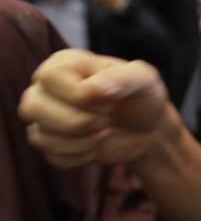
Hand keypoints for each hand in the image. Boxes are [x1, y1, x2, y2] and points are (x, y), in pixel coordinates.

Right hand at [19, 48, 170, 168]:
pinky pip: (52, 156)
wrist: (147, 128)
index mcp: (64, 64)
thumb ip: (124, 77)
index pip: (50, 78)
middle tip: (106, 121)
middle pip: (33, 107)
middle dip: (77, 121)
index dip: (79, 95)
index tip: (109, 101)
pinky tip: (98, 145)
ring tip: (105, 132)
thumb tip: (97, 88)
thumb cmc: (141, 97)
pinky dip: (81, 156)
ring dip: (80, 141)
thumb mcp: (144, 80)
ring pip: (39, 136)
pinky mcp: (50, 144)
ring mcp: (43, 118)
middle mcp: (45, 89)